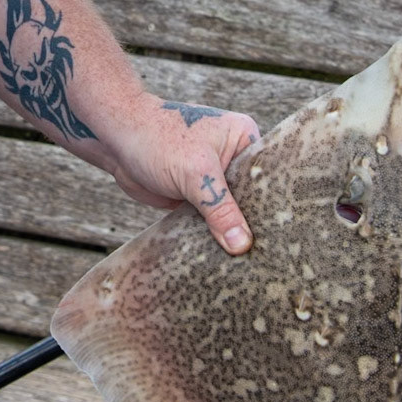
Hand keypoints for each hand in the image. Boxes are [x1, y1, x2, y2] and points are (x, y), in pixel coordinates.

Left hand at [89, 94, 260, 253]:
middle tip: (270, 257)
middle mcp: (234, 157)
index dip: (275, 206)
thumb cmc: (157, 140)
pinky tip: (225, 260)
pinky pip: (213, 221)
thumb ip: (220, 209)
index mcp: (244, 137)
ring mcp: (215, 178)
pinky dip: (215, 237)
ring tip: (252, 265)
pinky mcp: (197, 196)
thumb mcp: (195, 174)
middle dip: (255, 224)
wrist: (115, 140)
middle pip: (253, 198)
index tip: (286, 236)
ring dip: (233, 234)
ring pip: (232, 213)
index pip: (269, 177)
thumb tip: (242, 245)